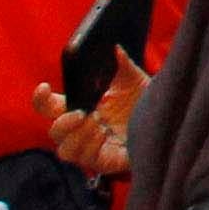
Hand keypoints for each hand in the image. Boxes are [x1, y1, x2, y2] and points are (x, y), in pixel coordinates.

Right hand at [34, 48, 146, 177]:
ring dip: (77, 136)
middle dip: (62, 123)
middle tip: (81, 113)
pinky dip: (91, 146)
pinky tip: (104, 134)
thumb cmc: (143, 100)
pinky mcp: (105, 161)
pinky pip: (87, 160)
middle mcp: (82, 129)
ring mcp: (92, 147)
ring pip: (65, 150)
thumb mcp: (134, 80)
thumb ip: (122, 64)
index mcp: (81, 107)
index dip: (41, 99)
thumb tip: (115, 49)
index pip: (49, 107)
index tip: (44, 87)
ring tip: (97, 122)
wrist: (166, 121)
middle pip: (55, 132)